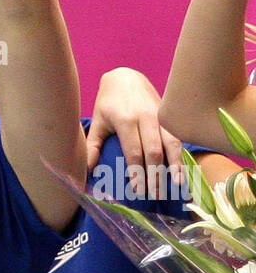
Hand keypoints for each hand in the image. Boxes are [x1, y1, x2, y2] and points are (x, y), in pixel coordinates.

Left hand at [86, 67, 182, 198]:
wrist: (126, 76)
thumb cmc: (109, 102)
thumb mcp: (98, 121)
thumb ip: (93, 145)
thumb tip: (88, 169)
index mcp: (126, 120)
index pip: (133, 151)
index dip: (137, 172)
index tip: (139, 191)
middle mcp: (145, 118)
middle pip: (153, 151)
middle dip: (155, 175)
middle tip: (156, 196)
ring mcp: (160, 116)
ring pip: (171, 143)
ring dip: (174, 165)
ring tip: (177, 185)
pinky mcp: (168, 116)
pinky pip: (177, 137)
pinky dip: (181, 154)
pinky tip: (183, 170)